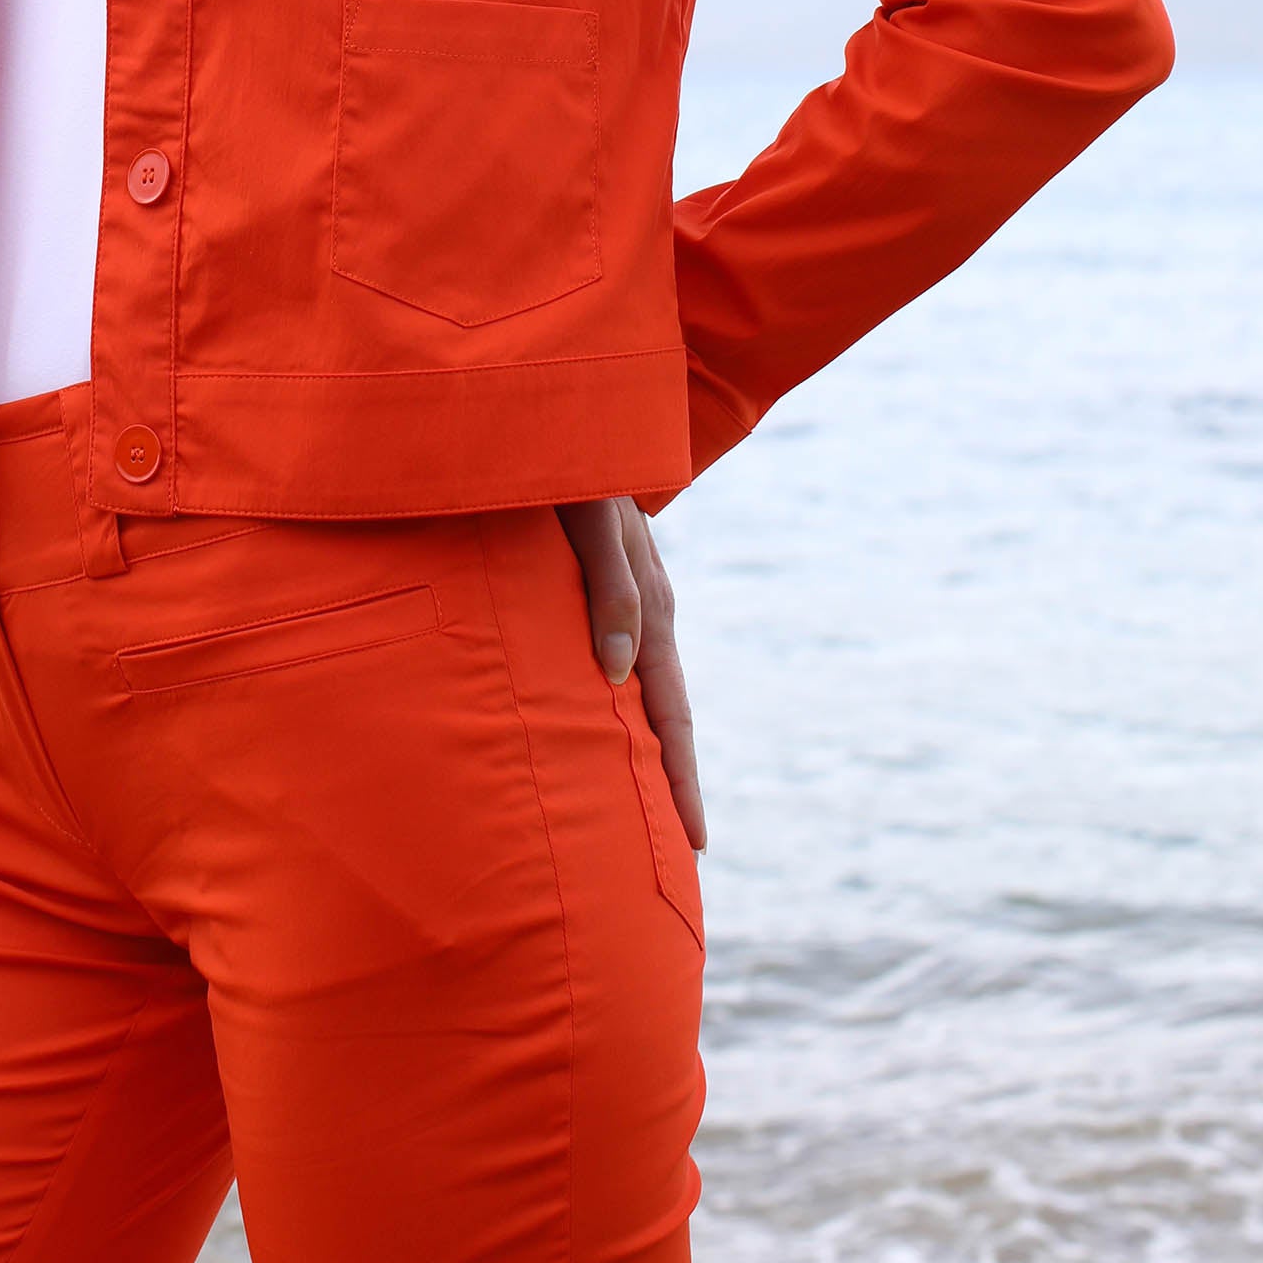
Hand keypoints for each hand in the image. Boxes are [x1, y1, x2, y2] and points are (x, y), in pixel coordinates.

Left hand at [555, 496, 706, 852]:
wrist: (567, 413)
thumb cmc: (571, 462)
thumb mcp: (589, 519)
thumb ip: (610, 589)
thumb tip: (617, 676)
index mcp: (651, 604)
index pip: (671, 710)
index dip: (681, 778)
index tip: (696, 842)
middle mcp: (646, 607)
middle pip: (664, 708)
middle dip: (674, 777)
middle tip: (682, 850)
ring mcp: (627, 595)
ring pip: (640, 684)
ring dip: (645, 740)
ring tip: (642, 801)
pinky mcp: (599, 578)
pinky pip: (615, 653)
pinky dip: (617, 697)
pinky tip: (602, 715)